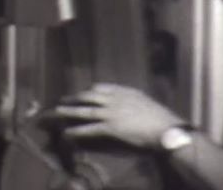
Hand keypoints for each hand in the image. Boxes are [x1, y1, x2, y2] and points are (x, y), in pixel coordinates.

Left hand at [43, 83, 185, 148]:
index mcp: (125, 92)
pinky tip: (67, 134)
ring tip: (56, 112)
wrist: (165, 129)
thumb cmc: (161, 119)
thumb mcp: (147, 104)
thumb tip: (131, 104)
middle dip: (74, 98)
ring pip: (85, 110)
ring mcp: (111, 112)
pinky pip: (88, 128)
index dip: (89, 91)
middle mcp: (115, 99)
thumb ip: (135, 102)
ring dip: (69, 111)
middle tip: (63, 100)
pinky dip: (76, 131)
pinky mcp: (110, 127)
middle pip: (89, 96)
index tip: (82, 92)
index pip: (102, 87)